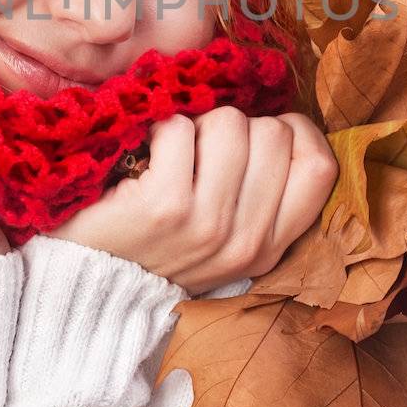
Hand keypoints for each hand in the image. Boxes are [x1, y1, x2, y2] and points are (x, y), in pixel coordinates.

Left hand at [47, 107, 338, 295]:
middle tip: (201, 154)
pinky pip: (178, 127)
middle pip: (274, 134)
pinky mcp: (162, 206)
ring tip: (172, 157)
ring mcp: (205, 223)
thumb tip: (282, 122)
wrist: (87, 284)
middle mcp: (245, 240)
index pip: (320, 166)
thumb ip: (261, 193)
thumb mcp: (225, 239)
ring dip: (196, 125)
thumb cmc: (156, 245)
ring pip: (229, 123)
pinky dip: (157, 129)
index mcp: (270, 247)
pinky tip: (143, 159)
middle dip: (236, 127)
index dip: (295, 131)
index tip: (259, 134)